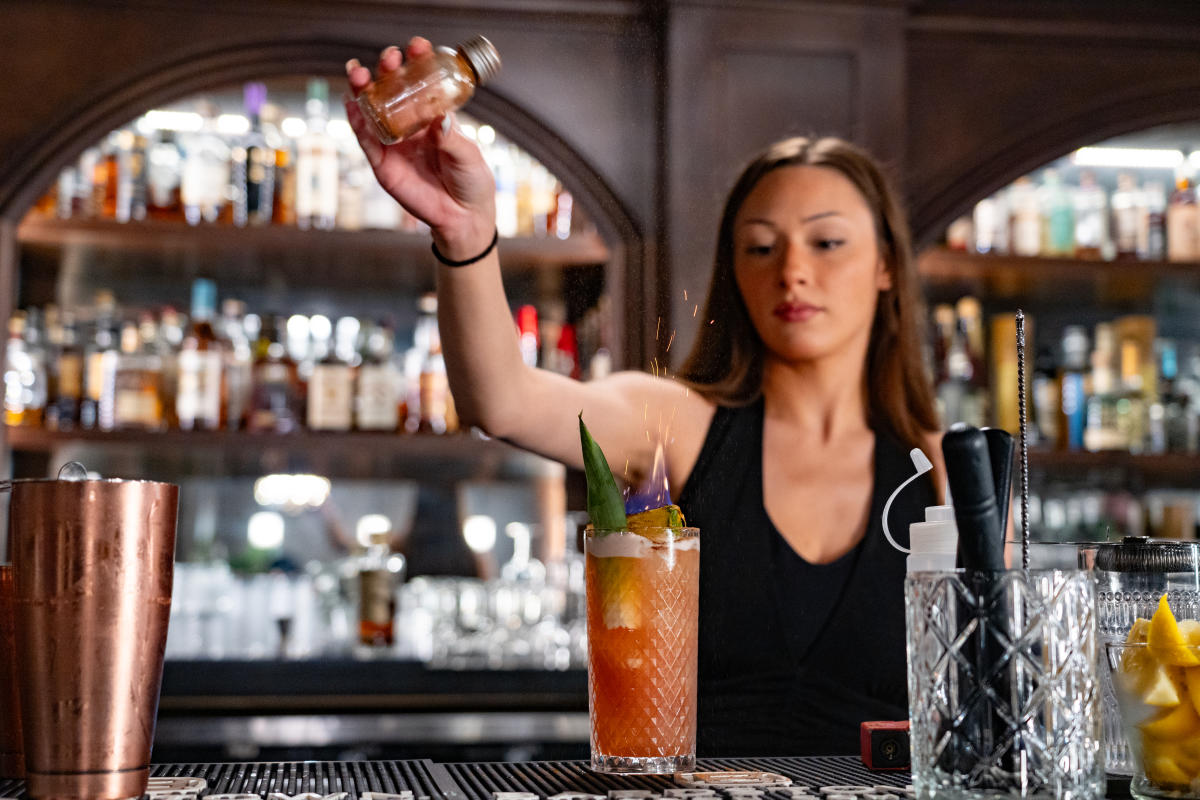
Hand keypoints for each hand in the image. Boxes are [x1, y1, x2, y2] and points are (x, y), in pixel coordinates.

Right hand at [345, 39, 496, 259]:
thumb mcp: (467, 155)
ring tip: (359, 74)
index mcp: (433, 117)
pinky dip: (357, 123)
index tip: (418, 47)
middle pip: (392, 92)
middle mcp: (410, 126)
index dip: (417, 63)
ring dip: (364, 90)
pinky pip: (366, 141)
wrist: (463, 217)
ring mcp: (394, 143)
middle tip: (391, 58)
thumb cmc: (471, 181)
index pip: (421, 84)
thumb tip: (441, 118)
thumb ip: (452, 137)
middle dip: (388, 71)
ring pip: (373, 111)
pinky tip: (352, 105)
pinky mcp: (383, 164)